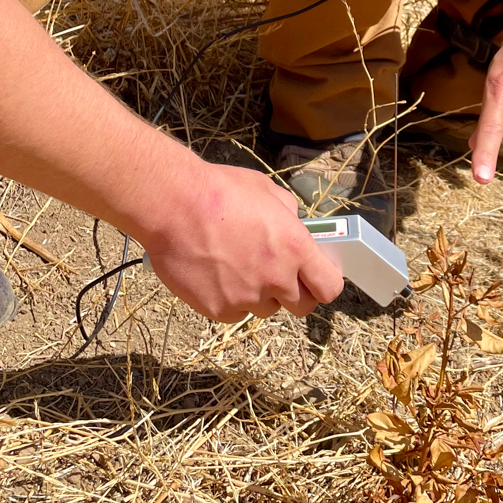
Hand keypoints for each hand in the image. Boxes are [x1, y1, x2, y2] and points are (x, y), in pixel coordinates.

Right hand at [138, 158, 343, 321]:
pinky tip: (215, 274)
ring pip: (265, 309)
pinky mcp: (218, 309)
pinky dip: (229, 299)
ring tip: (235, 265)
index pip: (329, 288)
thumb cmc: (220, 190)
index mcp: (295, 248)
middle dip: (293, 293)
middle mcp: (276, 278)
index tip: (314, 278)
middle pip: (301, 306)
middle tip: (274, 274)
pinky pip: (234, 312)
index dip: (323, 284)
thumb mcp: (267, 190)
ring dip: (258, 294)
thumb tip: (294, 227)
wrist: (174, 204)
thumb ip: (289, 214)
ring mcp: (246, 297)